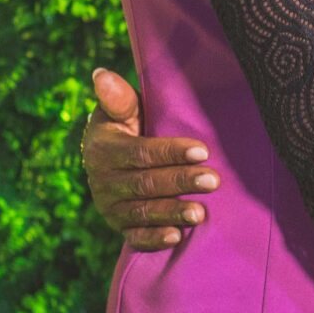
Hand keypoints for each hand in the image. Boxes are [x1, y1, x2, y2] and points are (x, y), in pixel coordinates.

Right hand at [81, 67, 219, 249]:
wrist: (113, 160)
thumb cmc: (127, 127)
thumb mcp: (122, 110)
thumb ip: (119, 97)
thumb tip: (100, 73)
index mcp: (103, 149)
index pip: (140, 153)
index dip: (171, 152)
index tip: (202, 150)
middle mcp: (102, 181)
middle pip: (145, 183)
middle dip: (180, 182)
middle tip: (213, 180)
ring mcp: (110, 207)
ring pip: (143, 212)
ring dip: (172, 213)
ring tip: (201, 213)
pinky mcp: (120, 227)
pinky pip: (135, 237)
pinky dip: (155, 238)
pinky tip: (177, 237)